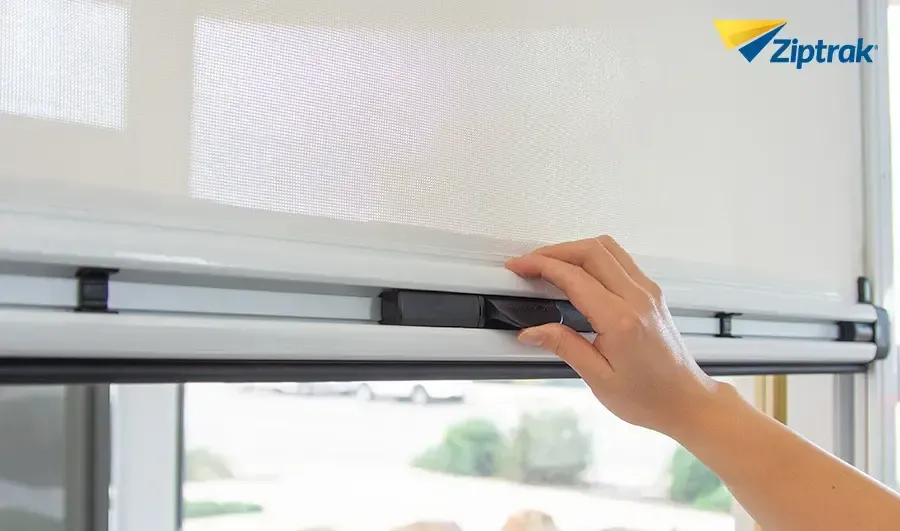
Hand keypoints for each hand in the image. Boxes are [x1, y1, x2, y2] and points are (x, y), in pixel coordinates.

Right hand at [505, 236, 719, 435]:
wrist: (686, 402)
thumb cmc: (650, 397)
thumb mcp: (599, 378)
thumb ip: (564, 347)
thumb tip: (532, 332)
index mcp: (622, 320)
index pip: (574, 277)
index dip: (541, 266)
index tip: (521, 267)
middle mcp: (639, 299)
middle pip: (591, 250)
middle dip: (554, 251)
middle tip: (530, 263)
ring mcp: (648, 292)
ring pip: (608, 248)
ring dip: (575, 249)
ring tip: (551, 264)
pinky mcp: (652, 294)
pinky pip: (620, 259)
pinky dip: (593, 257)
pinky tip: (579, 272)